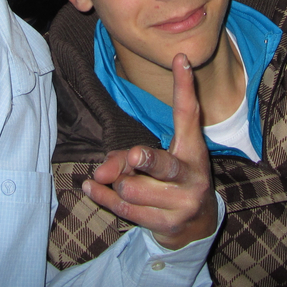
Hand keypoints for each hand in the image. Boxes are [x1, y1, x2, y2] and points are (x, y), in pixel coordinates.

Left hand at [82, 54, 216, 250]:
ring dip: (118, 184)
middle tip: (135, 156)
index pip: (189, 114)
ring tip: (124, 182)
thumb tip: (99, 174)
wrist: (194, 227)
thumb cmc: (170, 183)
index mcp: (193, 151)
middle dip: (147, 161)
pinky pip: (122, 208)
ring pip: (131, 188)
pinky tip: (92, 187)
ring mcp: (182, 203)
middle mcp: (192, 176)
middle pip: (164, 165)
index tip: (181, 58)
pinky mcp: (167, 224)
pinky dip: (102, 196)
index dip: (184, 86)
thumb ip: (125, 159)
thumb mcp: (155, 164)